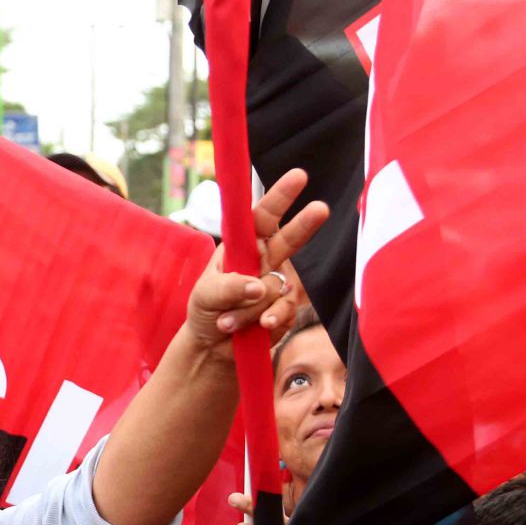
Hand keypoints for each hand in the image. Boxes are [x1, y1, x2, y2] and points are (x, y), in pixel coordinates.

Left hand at [182, 168, 325, 352]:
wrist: (213, 347)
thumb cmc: (206, 310)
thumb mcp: (205, 296)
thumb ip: (227, 288)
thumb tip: (257, 286)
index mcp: (244, 246)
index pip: (262, 217)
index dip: (280, 196)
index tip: (299, 177)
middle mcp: (266, 260)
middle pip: (290, 238)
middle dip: (305, 224)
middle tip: (321, 208)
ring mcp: (278, 284)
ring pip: (276, 287)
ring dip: (249, 308)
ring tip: (226, 321)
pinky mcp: (286, 309)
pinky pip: (284, 311)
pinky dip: (268, 320)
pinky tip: (259, 327)